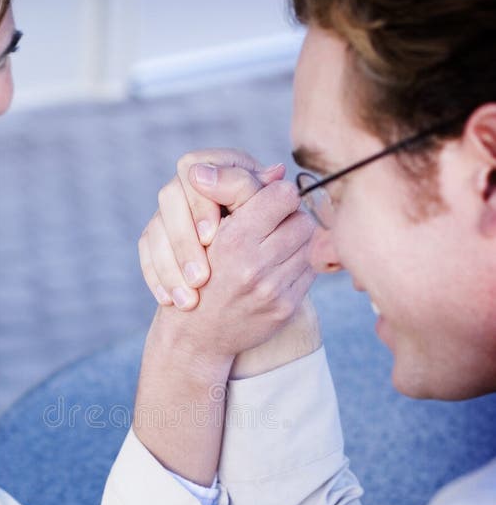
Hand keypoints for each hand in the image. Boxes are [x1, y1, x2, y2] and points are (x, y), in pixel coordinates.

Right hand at [145, 164, 315, 361]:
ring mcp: (272, 291)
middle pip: (301, 220)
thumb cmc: (199, 272)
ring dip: (296, 241)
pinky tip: (278, 268)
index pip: (283, 195)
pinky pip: (309, 272)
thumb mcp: (205, 232)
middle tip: (273, 224)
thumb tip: (279, 170)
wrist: (195, 334)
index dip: (274, 195)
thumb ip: (237, 197)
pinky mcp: (284, 309)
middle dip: (289, 218)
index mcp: (232, 241)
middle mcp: (253, 267)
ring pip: (309, 245)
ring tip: (275, 245)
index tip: (265, 203)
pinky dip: (298, 266)